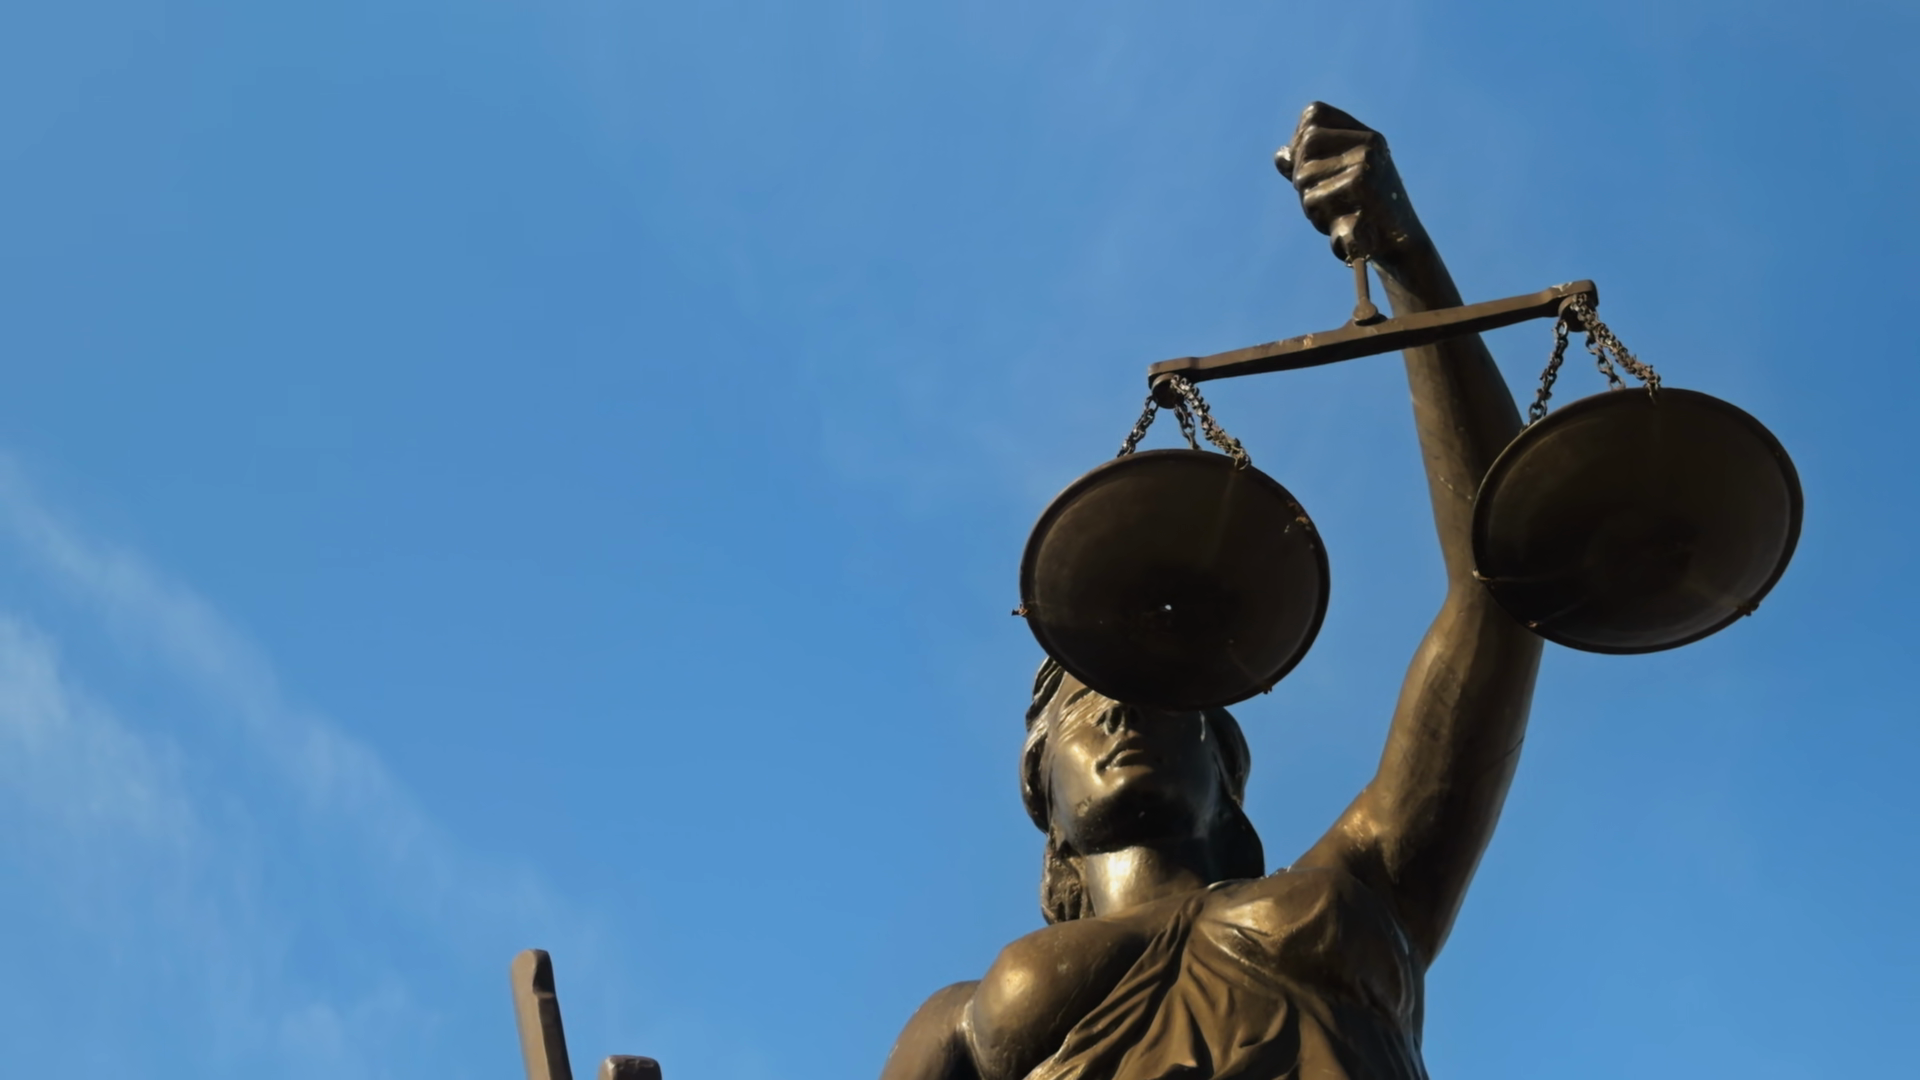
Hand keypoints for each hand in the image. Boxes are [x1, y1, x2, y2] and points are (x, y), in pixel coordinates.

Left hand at [1275, 103, 1428, 266]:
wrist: (1400, 245)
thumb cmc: (1367, 212)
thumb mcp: (1341, 181)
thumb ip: (1310, 164)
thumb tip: (1281, 155)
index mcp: (1367, 137)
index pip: (1314, 115)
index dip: (1299, 138)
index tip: (1305, 163)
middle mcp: (1368, 147)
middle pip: (1306, 146)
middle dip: (1302, 176)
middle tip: (1321, 198)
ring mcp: (1365, 170)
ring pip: (1305, 179)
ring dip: (1311, 204)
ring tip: (1337, 213)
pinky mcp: (1359, 196)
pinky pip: (1314, 202)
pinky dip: (1322, 221)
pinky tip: (1342, 228)